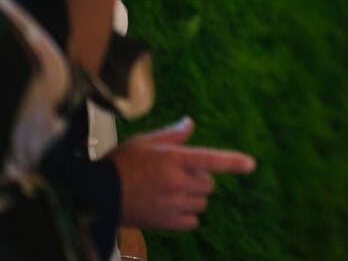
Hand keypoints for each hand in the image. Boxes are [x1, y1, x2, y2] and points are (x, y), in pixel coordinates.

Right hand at [109, 117, 255, 229]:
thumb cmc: (120, 164)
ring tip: (173, 191)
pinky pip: (192, 221)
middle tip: (179, 175)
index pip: (212, 159)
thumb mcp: (145, 141)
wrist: (96, 194)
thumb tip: (190, 124)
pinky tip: (171, 207)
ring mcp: (172, 204)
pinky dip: (187, 215)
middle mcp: (177, 182)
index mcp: (175, 159)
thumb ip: (172, 135)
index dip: (233, 162)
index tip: (251, 164)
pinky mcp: (166, 223)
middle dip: (200, 179)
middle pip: (209, 184)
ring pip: (202, 203)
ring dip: (194, 197)